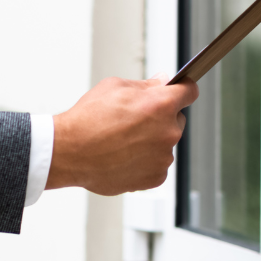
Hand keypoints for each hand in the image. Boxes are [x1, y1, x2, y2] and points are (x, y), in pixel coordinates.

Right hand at [45, 76, 198, 195]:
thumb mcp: (115, 87)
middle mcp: (168, 131)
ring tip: (122, 141)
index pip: (189, 91)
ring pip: (164, 143)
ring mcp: (163, 157)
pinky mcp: (156, 177)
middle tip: (134, 120)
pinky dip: (145, 161)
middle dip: (161, 117)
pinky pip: (157, 164)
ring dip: (152, 141)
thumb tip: (162, 82)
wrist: (71, 151)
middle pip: (176, 119)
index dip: (183, 89)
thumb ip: (146, 85)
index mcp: (161, 105)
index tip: (180, 91)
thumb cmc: (89, 118)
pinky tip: (124, 156)